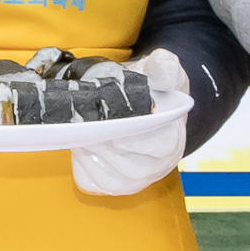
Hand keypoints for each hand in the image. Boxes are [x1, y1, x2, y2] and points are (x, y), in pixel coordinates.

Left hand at [71, 48, 190, 195]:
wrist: (147, 105)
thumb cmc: (153, 89)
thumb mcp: (162, 70)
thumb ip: (164, 66)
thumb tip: (161, 66)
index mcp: (172, 140)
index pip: (155, 145)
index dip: (131, 137)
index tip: (110, 125)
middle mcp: (158, 165)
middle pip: (130, 166)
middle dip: (104, 146)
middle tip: (83, 127)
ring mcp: (138, 179)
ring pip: (111, 179)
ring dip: (91, 157)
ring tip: (77, 135)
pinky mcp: (116, 184)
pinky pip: (95, 183)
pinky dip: (82, 167)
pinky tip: (78, 148)